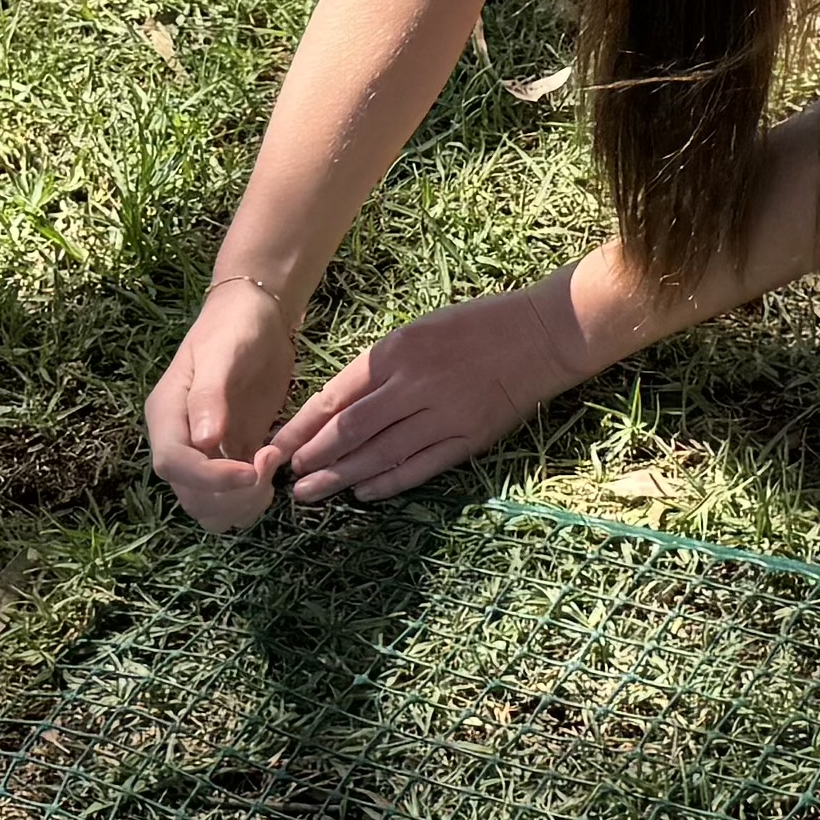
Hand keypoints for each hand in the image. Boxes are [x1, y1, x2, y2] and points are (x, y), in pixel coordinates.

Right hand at [146, 278, 298, 531]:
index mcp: (166, 415)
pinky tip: (275, 464)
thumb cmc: (235, 326)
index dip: (209, 478)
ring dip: (241, 503)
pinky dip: (254, 494)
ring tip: (270, 469)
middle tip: (267, 467)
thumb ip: (209, 396)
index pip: (173, 464)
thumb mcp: (221, 353)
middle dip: (229, 496)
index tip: (251, 472)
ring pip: (211, 505)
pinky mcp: (233, 453)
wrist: (257, 315)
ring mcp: (206, 451)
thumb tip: (204, 441)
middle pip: (190, 495)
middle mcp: (179, 439)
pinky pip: (235, 494)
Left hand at [279, 273, 595, 505]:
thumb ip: (379, 368)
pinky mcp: (468, 438)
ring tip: (313, 493)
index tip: (277, 447)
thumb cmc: (476, 325)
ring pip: (381, 454)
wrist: (541, 334)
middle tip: (288, 480)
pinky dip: (388, 482)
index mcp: (397, 352)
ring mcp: (443, 415)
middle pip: (351, 430)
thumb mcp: (418, 331)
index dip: (303, 427)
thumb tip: (335, 406)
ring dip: (342, 477)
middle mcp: (414, 384)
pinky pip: (420, 467)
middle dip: (315, 458)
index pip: (335, 397)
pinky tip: (363, 493)